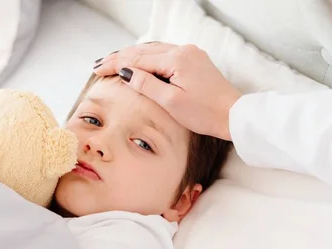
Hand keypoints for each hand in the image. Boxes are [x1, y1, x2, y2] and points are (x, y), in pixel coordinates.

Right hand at [93, 43, 241, 140]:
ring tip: (113, 61)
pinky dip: (147, 57)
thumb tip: (125, 72)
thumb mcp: (171, 102)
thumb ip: (146, 85)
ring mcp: (190, 54)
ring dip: (132, 55)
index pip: (137, 59)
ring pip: (154, 50)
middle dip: (120, 57)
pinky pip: (164, 53)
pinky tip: (139, 61)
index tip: (98, 70)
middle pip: (143, 51)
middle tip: (99, 65)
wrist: (233, 115)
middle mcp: (183, 51)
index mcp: (176, 59)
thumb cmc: (204, 113)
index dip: (115, 64)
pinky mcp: (194, 60)